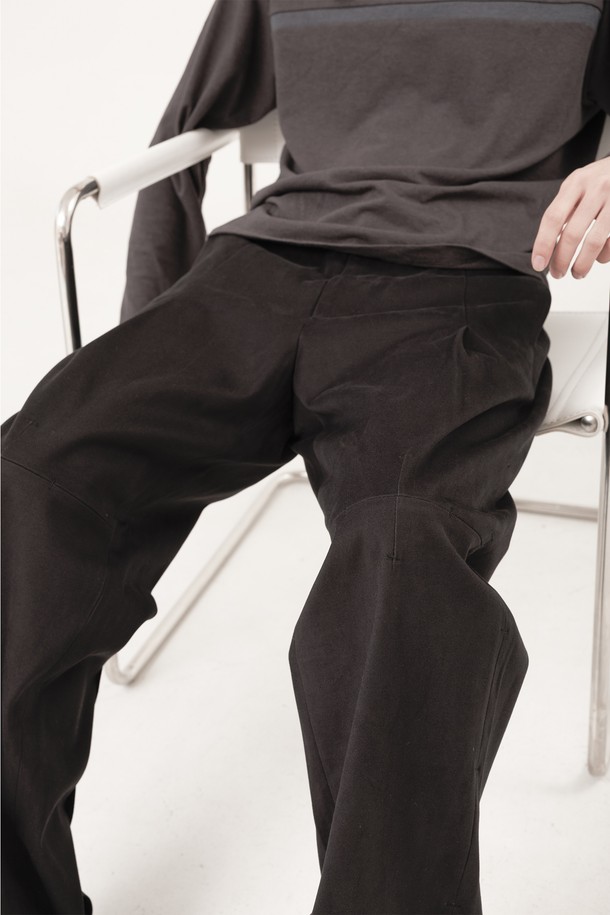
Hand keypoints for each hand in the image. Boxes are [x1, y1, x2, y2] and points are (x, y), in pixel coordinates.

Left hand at [531, 157, 609, 279]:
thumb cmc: (603, 179)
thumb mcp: (580, 184)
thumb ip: (565, 209)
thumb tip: (548, 245)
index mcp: (576, 183)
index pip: (553, 218)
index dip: (544, 244)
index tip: (539, 264)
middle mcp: (596, 189)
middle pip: (572, 234)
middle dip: (561, 260)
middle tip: (558, 273)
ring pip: (594, 242)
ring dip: (582, 264)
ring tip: (577, 273)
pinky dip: (604, 256)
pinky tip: (600, 258)